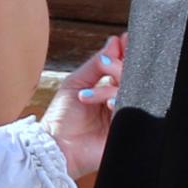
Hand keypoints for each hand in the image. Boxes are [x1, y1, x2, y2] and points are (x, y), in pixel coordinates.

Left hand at [47, 34, 121, 183]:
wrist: (56, 147)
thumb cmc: (61, 118)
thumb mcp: (75, 83)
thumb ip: (95, 64)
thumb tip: (113, 42)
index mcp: (106, 88)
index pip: (121, 66)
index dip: (124, 53)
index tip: (124, 40)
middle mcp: (116, 99)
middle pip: (130, 77)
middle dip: (118, 67)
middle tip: (106, 65)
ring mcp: (122, 114)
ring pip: (131, 92)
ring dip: (112, 88)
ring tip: (89, 95)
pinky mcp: (125, 128)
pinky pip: (131, 111)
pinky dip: (119, 104)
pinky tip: (109, 104)